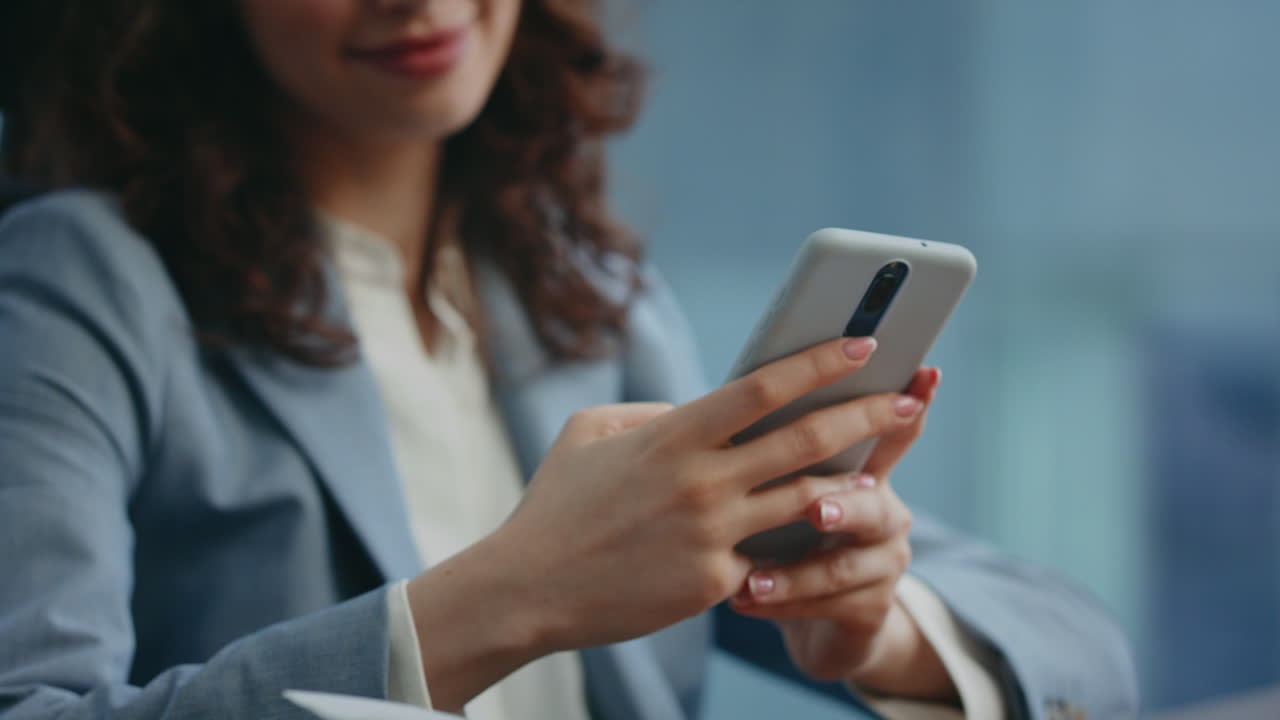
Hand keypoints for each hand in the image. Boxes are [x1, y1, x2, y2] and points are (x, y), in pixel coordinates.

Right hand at [408, 337, 930, 709]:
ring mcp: (713, 535)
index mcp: (673, 435)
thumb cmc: (557, 505)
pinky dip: (802, 545)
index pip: (763, 387)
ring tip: (885, 473)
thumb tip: (703, 410)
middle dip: (867, 414)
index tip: (864, 341)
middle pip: (805, 439)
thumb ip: (653, 416)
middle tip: (908, 400)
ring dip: (856, 483)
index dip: (819, 361)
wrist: (528, 590)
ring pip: (807, 501)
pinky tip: (830, 537)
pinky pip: (774, 557)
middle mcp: (702, 481)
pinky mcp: (716, 583)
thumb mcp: (592, 434)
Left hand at [729, 367, 959, 701]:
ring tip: (751, 579)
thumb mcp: (784, 490)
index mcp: (867, 472)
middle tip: (814, 509)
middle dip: (843, 506)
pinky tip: (742, 598)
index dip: (914, 404)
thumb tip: (739, 396)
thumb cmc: (786, 534)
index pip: (897, 432)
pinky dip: (781, 602)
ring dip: (793, 573)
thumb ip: (776, 450)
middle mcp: (886, 513)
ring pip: (842, 567)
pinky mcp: (870, 609)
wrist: (814, 616)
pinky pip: (825, 605)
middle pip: (872, 503)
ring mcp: (884, 564)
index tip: (926, 373)